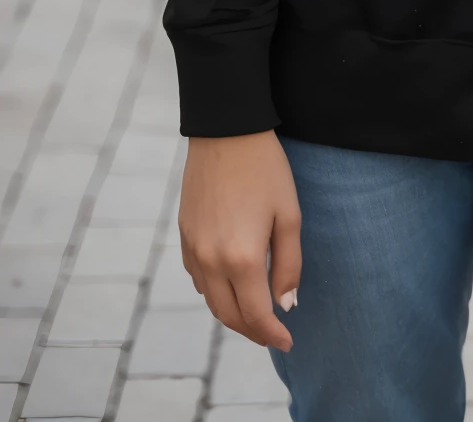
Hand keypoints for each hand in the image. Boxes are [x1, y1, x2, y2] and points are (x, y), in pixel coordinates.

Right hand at [179, 131, 301, 351]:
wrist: (226, 130)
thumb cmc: (265, 169)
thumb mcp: (288, 215)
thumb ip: (288, 265)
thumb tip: (285, 304)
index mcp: (241, 258)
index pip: (256, 315)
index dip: (273, 334)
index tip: (288, 341)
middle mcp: (211, 261)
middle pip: (229, 315)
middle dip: (252, 330)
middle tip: (273, 333)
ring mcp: (193, 249)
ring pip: (211, 299)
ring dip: (232, 313)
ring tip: (255, 313)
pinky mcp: (184, 235)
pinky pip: (198, 278)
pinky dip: (215, 291)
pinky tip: (231, 284)